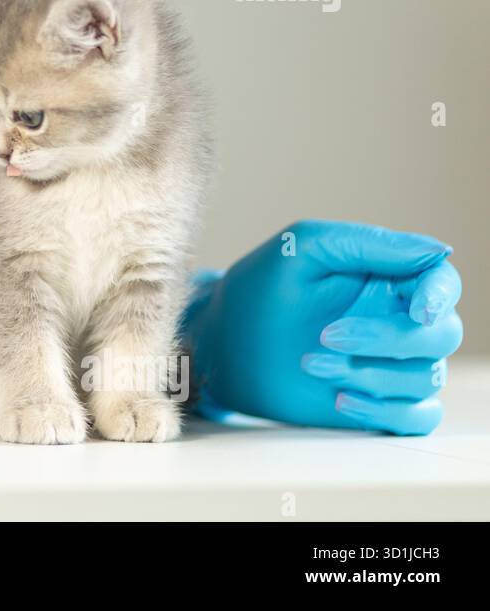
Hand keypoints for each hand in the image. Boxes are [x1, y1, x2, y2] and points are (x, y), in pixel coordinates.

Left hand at [184, 221, 462, 434]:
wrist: (220, 349)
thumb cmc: (256, 292)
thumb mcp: (300, 250)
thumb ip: (365, 243)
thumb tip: (437, 254)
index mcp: (383, 278)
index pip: (441, 282)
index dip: (441, 295)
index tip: (419, 310)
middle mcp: (395, 320)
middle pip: (442, 334)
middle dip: (390, 339)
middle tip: (326, 336)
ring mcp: (388, 364)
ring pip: (428, 376)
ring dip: (373, 375)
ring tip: (312, 364)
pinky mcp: (376, 402)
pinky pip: (418, 417)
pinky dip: (388, 411)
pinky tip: (341, 398)